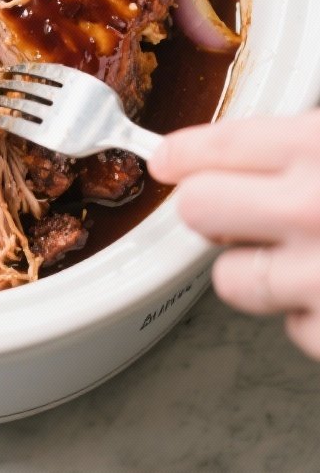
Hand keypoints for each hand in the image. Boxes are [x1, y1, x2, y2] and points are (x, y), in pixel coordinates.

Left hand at [148, 113, 319, 358]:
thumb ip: (305, 146)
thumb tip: (258, 155)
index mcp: (318, 148)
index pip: (222, 144)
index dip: (185, 153)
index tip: (168, 159)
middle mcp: (309, 208)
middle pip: (198, 208)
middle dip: (213, 211)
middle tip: (240, 215)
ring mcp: (315, 277)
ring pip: (229, 278)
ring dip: (258, 272)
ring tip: (310, 259)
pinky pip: (291, 327)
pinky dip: (311, 315)